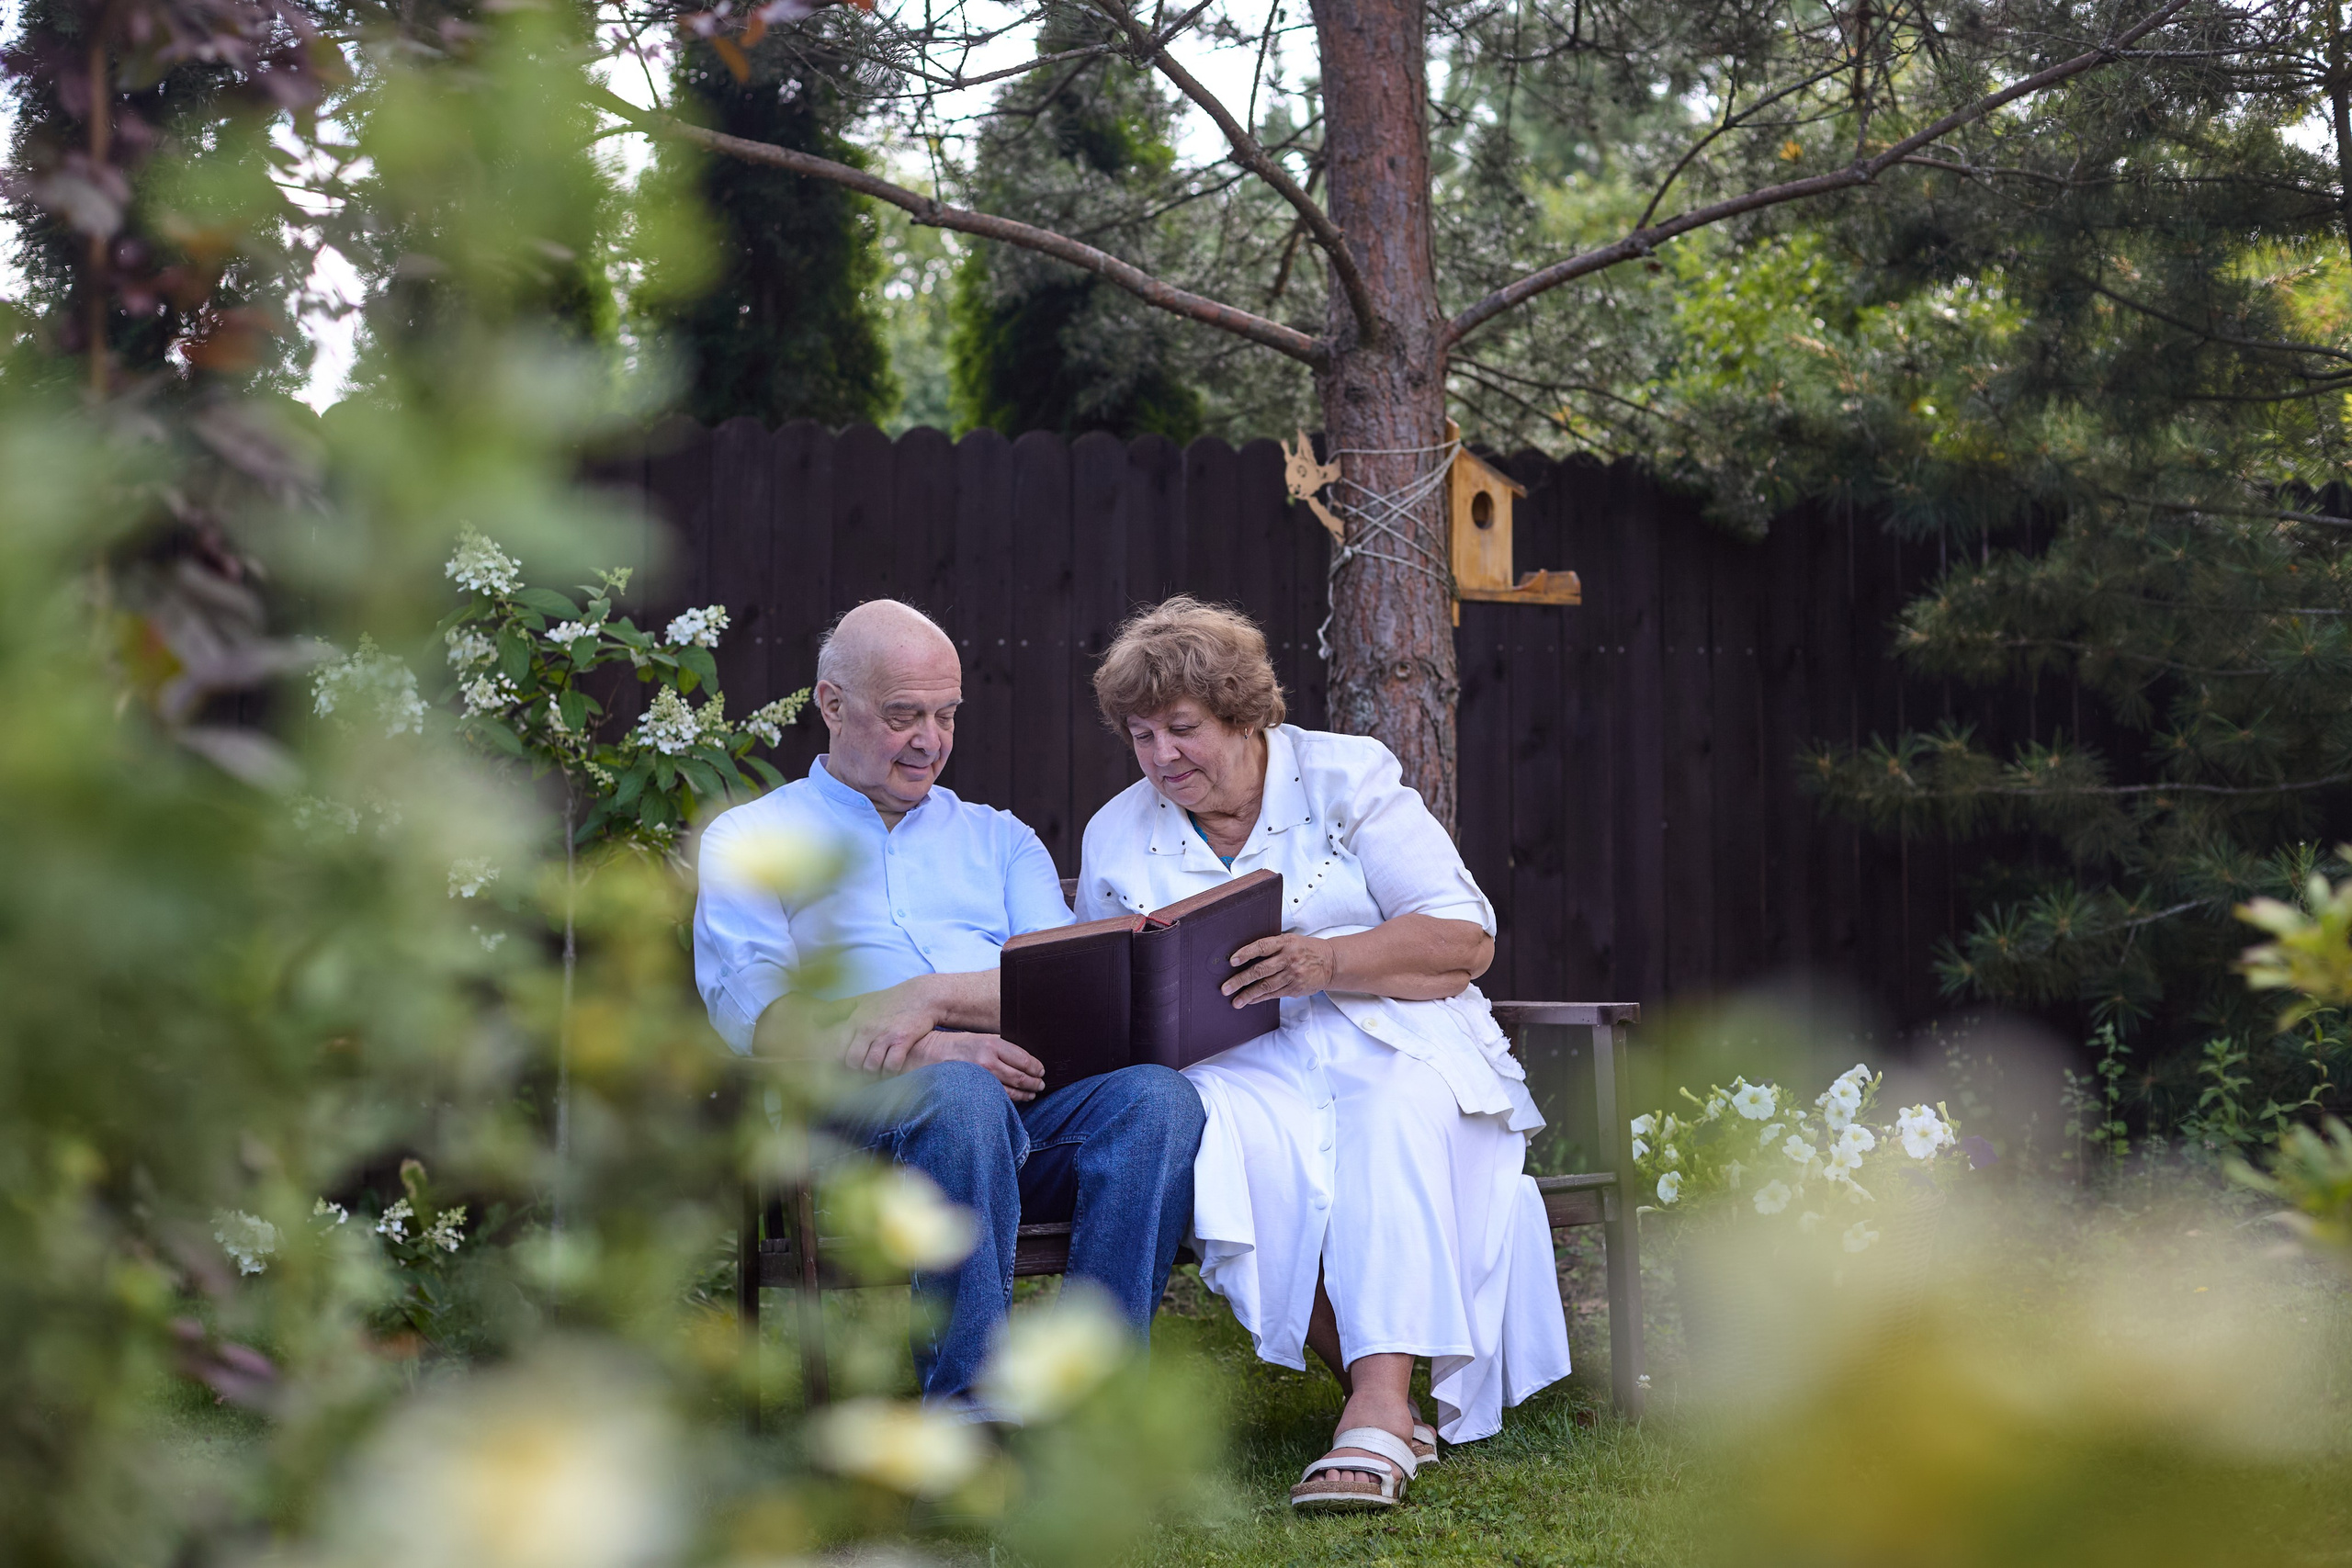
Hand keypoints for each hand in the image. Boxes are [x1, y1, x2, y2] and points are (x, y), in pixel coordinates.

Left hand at [837, 979, 938, 1075]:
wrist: (922, 996)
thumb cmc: (891, 1000)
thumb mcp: (862, 1000)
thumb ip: (839, 1008)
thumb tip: (814, 1017)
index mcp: (855, 1021)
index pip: (839, 1050)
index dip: (841, 1064)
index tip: (847, 1069)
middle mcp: (867, 1028)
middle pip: (853, 1061)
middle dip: (857, 1071)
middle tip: (863, 1075)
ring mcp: (884, 1034)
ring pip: (871, 1065)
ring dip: (874, 1073)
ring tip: (876, 1075)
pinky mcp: (902, 1039)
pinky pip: (891, 1065)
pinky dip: (889, 1072)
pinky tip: (891, 1070)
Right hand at [904, 1031, 1047, 1100]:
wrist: (928, 1055)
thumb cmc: (957, 1045)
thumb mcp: (980, 1038)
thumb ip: (1001, 1047)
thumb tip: (1025, 1059)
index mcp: (992, 1044)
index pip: (1023, 1058)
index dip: (1036, 1067)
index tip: (1041, 1070)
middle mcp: (987, 1060)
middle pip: (1020, 1076)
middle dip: (1034, 1082)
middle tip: (1041, 1085)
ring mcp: (980, 1077)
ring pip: (1011, 1090)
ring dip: (1026, 1093)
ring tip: (1032, 1093)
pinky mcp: (973, 1090)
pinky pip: (997, 1097)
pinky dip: (1011, 1099)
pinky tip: (1017, 1098)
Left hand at [1222, 932, 1335, 1007]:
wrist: (1331, 962)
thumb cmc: (1306, 949)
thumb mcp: (1291, 940)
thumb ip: (1273, 946)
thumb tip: (1245, 955)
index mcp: (1285, 943)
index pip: (1262, 947)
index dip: (1246, 953)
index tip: (1232, 961)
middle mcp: (1289, 958)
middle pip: (1260, 970)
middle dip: (1240, 980)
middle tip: (1226, 988)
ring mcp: (1293, 975)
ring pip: (1266, 986)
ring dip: (1248, 994)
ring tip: (1235, 1001)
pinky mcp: (1296, 988)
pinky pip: (1274, 994)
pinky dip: (1260, 998)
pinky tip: (1250, 1000)